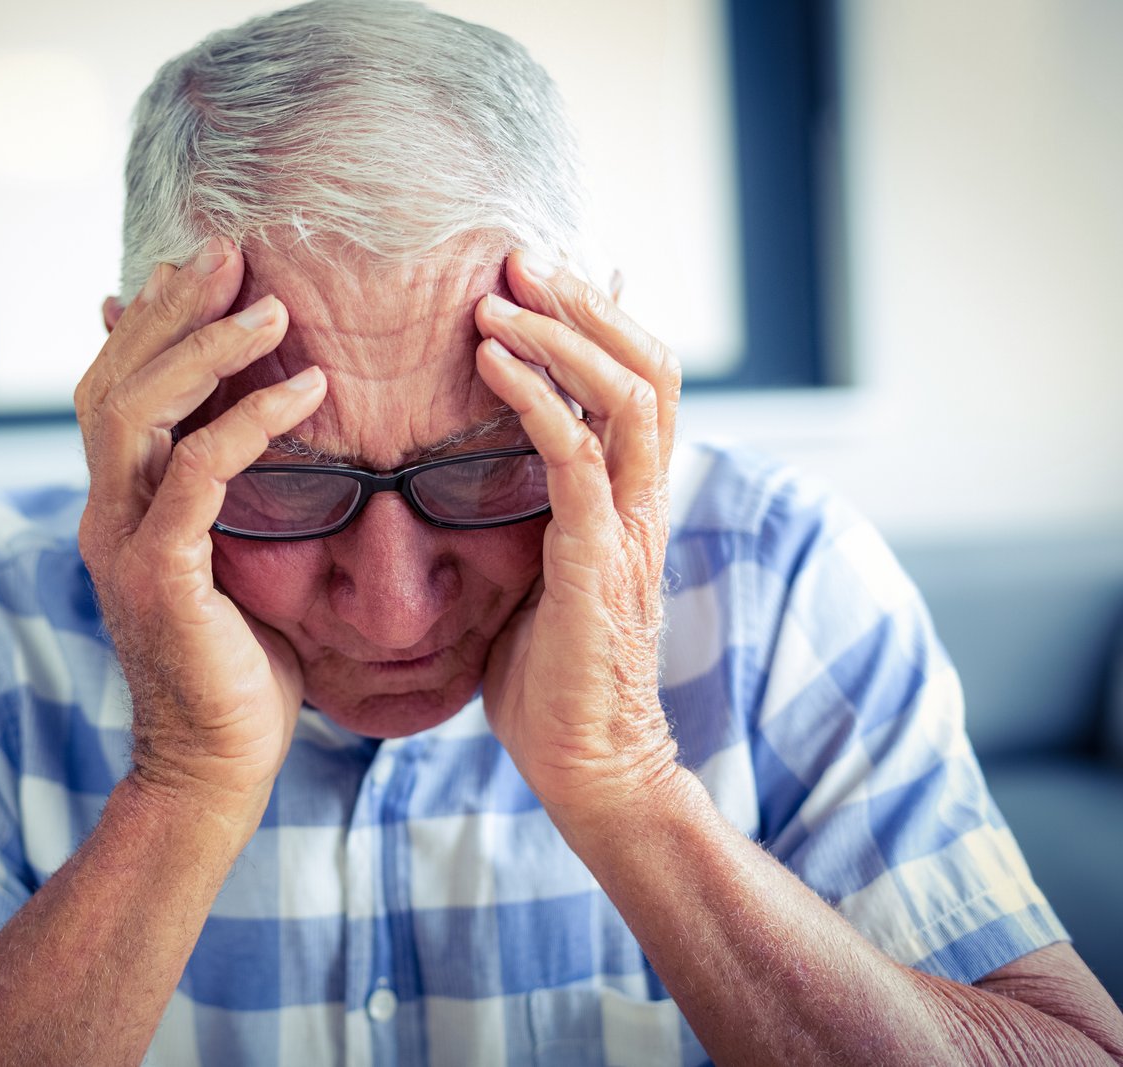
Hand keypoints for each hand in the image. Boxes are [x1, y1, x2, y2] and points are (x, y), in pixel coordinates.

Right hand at [75, 238, 326, 816]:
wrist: (217, 770)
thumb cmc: (241, 668)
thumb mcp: (232, 561)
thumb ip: (227, 496)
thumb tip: (251, 437)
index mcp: (117, 507)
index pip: (112, 387)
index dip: (150, 320)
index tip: (207, 268)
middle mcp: (104, 515)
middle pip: (111, 382)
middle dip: (169, 310)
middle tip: (231, 254)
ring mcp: (121, 545)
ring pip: (136, 413)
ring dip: (204, 350)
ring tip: (271, 308)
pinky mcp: (158, 577)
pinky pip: (196, 478)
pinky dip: (247, 425)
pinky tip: (305, 392)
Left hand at [472, 250, 683, 818]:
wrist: (586, 767)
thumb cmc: (550, 679)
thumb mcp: (539, 574)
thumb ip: (534, 514)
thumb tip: (486, 472)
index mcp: (631, 500)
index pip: (640, 380)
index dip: (595, 319)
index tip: (530, 279)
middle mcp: (644, 501)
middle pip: (650, 366)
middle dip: (584, 303)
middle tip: (517, 261)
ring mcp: (630, 529)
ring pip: (627, 394)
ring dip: (560, 335)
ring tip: (497, 300)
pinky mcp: (598, 562)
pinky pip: (578, 458)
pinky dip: (537, 399)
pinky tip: (489, 365)